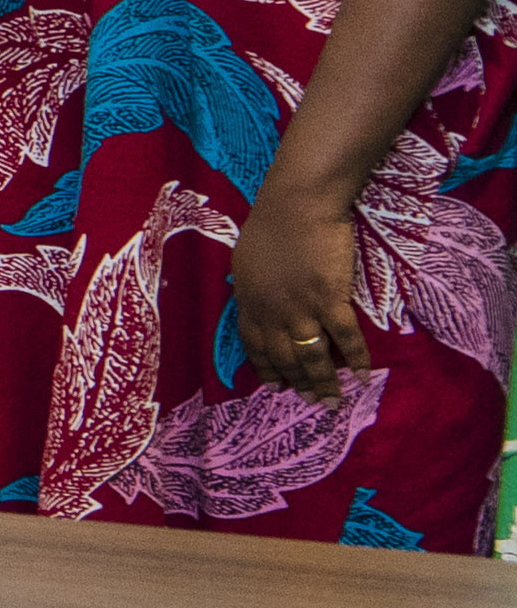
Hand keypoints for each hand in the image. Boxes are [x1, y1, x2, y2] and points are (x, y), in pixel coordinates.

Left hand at [231, 185, 372, 397]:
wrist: (298, 204)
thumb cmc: (273, 225)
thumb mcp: (247, 262)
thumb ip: (253, 289)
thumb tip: (255, 305)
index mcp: (249, 301)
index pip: (255, 346)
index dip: (267, 369)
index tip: (277, 387)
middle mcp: (271, 311)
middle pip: (284, 357)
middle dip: (298, 383)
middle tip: (311, 401)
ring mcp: (300, 307)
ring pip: (312, 356)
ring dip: (324, 382)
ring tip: (332, 402)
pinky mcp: (329, 299)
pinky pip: (345, 339)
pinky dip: (355, 360)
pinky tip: (361, 377)